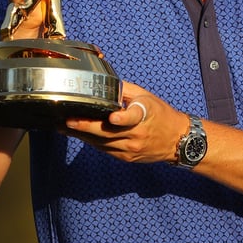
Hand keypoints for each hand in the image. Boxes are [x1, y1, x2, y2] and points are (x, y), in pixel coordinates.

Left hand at [63, 82, 190, 164]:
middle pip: (108, 133)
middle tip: (68, 122)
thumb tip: (103, 84)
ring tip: (65, 127)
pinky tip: (81, 134)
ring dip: (83, 135)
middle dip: (85, 127)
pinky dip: (92, 141)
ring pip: (101, 143)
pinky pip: (104, 149)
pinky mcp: (126, 157)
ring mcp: (131, 148)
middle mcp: (137, 134)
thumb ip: (125, 90)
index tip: (113, 118)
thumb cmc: (161, 114)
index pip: (133, 117)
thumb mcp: (146, 97)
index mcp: (144, 115)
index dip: (122, 118)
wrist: (177, 140)